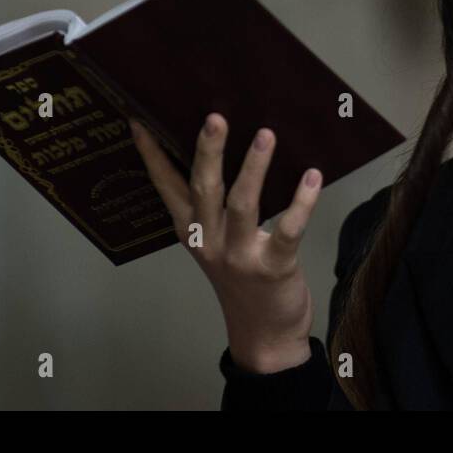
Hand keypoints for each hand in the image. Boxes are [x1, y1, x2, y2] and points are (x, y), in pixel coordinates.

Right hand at [129, 113, 324, 373]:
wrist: (264, 335)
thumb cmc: (243, 277)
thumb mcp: (215, 242)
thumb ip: (213, 206)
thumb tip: (220, 150)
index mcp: (191, 230)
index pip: (166, 186)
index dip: (153, 155)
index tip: (140, 121)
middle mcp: (209, 240)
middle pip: (204, 189)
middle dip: (207, 152)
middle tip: (214, 117)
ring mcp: (239, 255)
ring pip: (242, 205)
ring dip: (254, 168)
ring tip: (265, 135)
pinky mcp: (273, 267)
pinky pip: (288, 230)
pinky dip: (302, 202)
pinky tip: (312, 176)